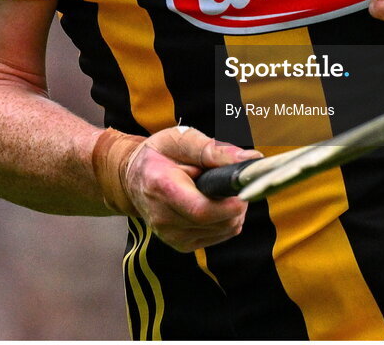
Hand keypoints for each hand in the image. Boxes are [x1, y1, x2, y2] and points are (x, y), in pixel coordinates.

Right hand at [102, 126, 261, 251]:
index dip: (229, 205)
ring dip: (233, 211)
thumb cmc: (160, 154)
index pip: (201, 209)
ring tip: (222, 189)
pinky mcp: (181, 245)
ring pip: (222, 231)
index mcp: (162, 188)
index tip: (246, 190)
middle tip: (238, 182)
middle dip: (237, 203)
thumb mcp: (181, 139)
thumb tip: (250, 159)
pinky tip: (216, 202)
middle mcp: (163, 219)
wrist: (134, 178)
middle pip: (216, 222)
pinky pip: (219, 236)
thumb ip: (214, 150)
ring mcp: (171, 236)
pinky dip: (225, 219)